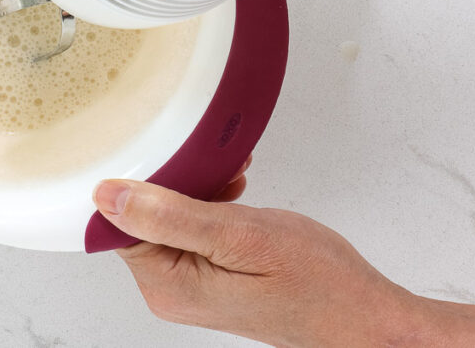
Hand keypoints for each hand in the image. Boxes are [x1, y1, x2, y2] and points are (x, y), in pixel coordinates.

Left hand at [92, 179, 474, 345]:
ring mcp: (190, 287)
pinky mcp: (210, 278)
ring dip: (196, 189)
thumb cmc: (320, 284)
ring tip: (232, 178)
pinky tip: (235, 193)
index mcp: (167, 284)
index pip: (118, 221)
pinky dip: (211, 204)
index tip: (168, 159)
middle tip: (210, 163)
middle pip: (142, 216)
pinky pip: (192, 229)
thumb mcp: (240, 236)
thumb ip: (169, 216)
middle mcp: (171, 290)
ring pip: (169, 217)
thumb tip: (108, 197)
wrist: (366, 316)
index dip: (140, 182)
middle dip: (174, 182)